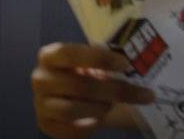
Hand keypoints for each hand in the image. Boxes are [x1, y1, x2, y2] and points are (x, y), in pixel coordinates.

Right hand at [33, 43, 152, 137]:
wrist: (79, 97)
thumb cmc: (91, 73)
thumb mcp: (99, 62)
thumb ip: (110, 61)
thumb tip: (138, 64)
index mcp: (51, 56)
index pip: (70, 53)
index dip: (99, 58)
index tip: (126, 64)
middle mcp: (41, 78)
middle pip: (78, 86)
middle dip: (113, 91)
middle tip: (142, 94)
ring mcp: (40, 103)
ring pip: (72, 110)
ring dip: (100, 109)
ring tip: (111, 106)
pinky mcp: (45, 124)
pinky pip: (71, 129)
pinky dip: (90, 126)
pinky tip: (98, 120)